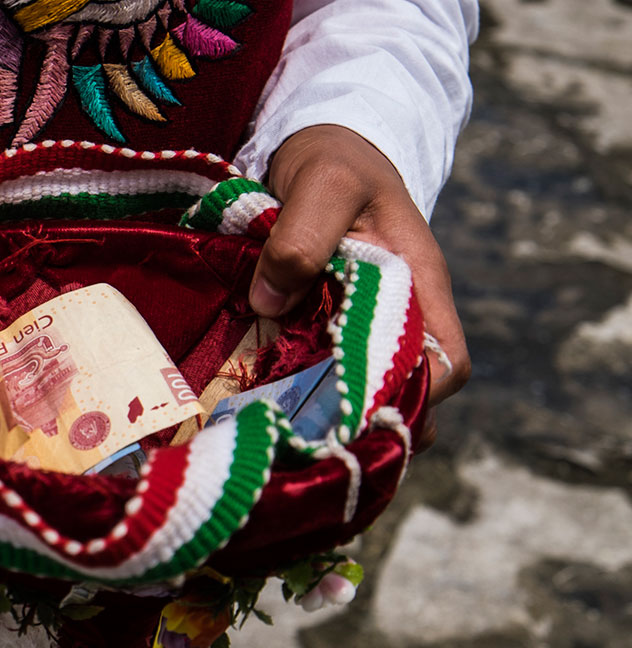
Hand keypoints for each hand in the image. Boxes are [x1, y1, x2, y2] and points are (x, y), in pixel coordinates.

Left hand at [249, 125, 469, 445]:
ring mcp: (358, 323)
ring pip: (358, 388)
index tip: (366, 407)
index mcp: (419, 284)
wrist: (318, 147)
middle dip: (364, 420)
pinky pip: (318, 370)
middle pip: (403, 392)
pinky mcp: (321, 324)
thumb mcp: (324, 183)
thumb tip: (271, 302)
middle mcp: (397, 314)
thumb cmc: (337, 160)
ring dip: (324, 409)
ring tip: (280, 429)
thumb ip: (303, 237)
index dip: (422, 394)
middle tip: (308, 437)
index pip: (449, 362)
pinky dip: (296, 387)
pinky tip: (261, 396)